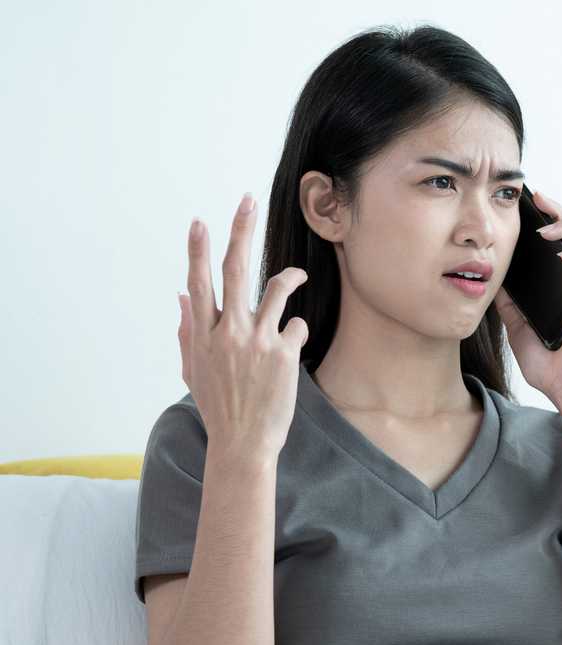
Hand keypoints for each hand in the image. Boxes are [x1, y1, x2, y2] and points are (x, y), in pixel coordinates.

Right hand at [177, 192, 309, 458]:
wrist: (243, 444)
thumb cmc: (219, 407)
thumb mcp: (193, 369)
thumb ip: (188, 331)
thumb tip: (181, 296)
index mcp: (203, 335)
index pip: (198, 282)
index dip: (198, 250)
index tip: (200, 222)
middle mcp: (227, 332)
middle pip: (234, 270)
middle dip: (240, 231)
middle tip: (247, 201)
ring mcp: (256, 341)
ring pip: (276, 289)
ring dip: (289, 277)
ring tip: (297, 275)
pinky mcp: (282, 353)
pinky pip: (296, 324)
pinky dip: (296, 330)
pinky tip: (292, 346)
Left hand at [493, 189, 561, 403]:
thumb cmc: (543, 357)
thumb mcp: (513, 320)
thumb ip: (507, 296)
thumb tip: (489, 271)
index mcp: (552, 282)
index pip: (550, 241)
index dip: (540, 220)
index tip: (522, 206)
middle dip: (555, 210)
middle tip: (538, 198)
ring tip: (547, 228)